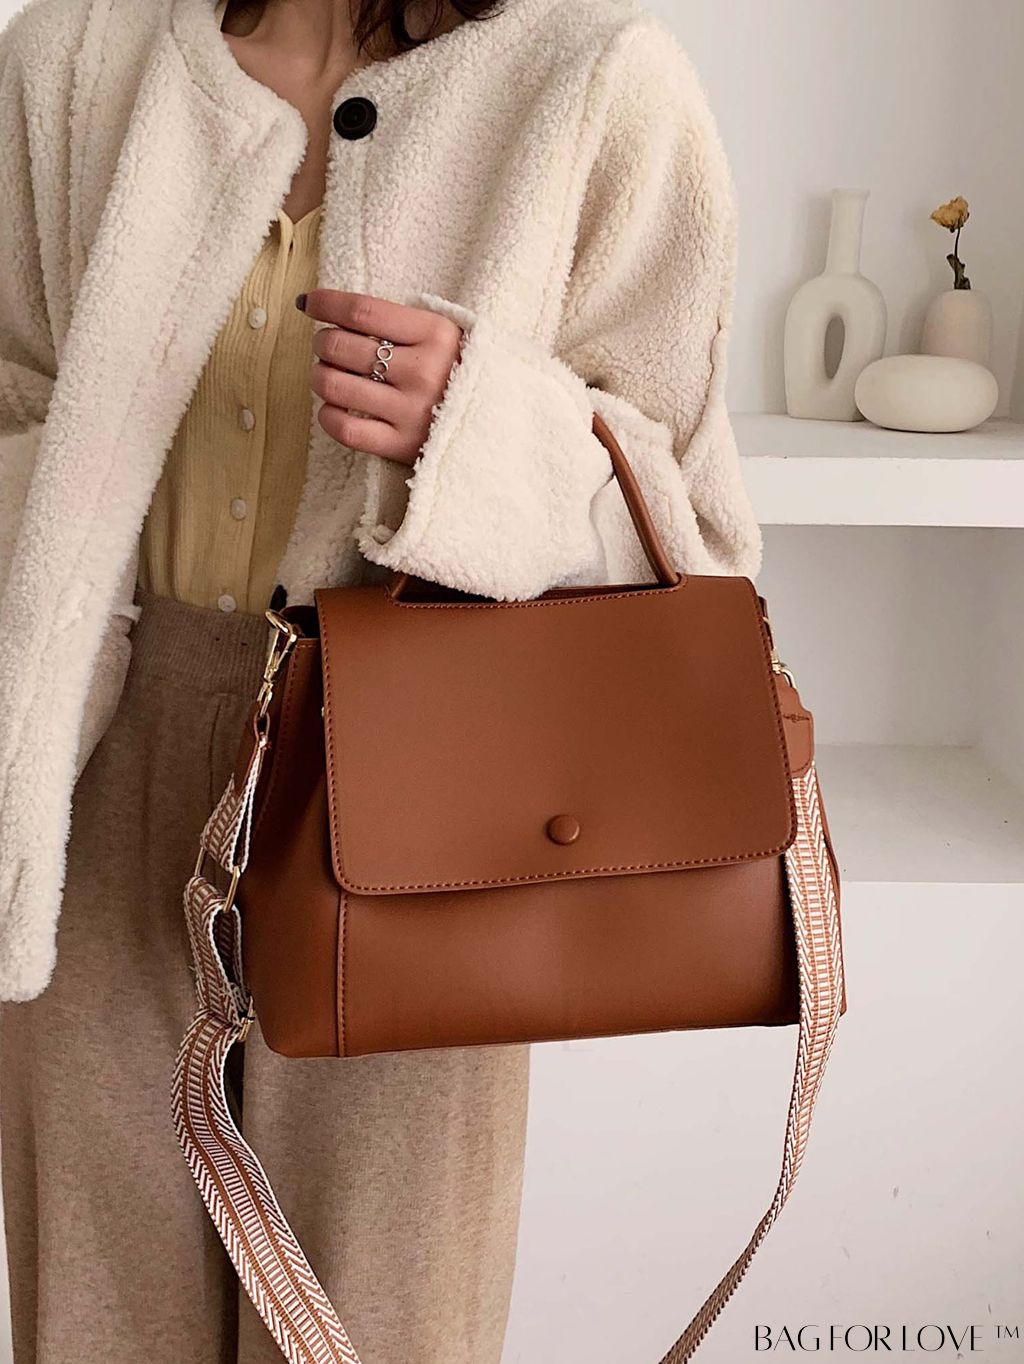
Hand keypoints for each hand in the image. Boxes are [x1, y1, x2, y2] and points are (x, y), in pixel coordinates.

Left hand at [299, 290, 462, 465]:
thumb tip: (327, 306)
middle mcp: (423, 372)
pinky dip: (328, 415)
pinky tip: (334, 408)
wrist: (499, 424)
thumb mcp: (445, 335)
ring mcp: (412, 411)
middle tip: (328, 346)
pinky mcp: (403, 445)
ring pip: (335, 385)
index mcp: (435, 334)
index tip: (308, 303)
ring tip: (330, 375)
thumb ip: (399, 322)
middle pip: (341, 346)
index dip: (325, 303)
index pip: (362, 310)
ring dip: (320, 376)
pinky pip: (345, 429)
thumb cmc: (462, 372)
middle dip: (322, 342)